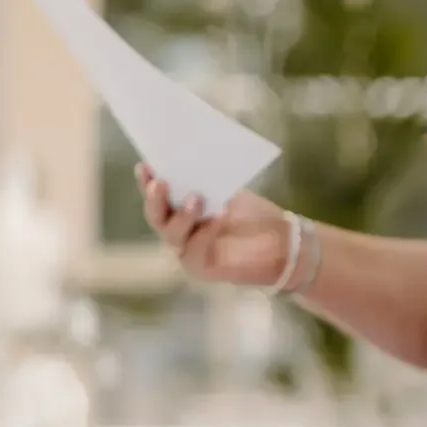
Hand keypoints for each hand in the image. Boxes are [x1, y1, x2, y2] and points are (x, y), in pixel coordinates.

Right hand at [137, 165, 291, 287]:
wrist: (282, 244)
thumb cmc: (255, 215)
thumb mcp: (229, 193)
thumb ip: (207, 183)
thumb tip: (188, 159)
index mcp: (178, 209)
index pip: (156, 195)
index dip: (146, 181)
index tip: (144, 166)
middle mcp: (176, 230)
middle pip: (155, 216)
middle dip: (155, 199)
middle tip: (161, 182)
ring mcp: (185, 250)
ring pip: (171, 234)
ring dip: (183, 215)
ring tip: (196, 198)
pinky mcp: (198, 267)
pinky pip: (193, 251)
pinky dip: (204, 233)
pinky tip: (218, 218)